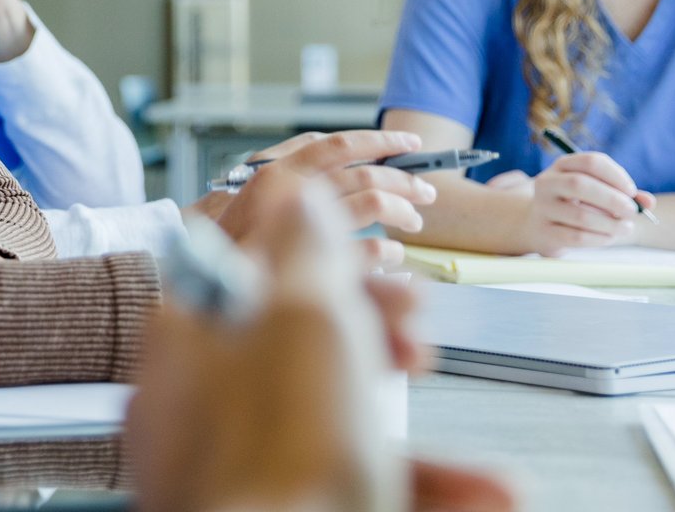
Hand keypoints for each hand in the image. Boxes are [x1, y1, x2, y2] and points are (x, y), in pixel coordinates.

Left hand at [127, 180, 514, 511]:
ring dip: (419, 436)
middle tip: (414, 338)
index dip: (321, 253)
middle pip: (298, 345)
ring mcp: (234, 472)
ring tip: (484, 461)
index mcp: (191, 333)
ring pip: (333, 425)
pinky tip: (482, 492)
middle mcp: (201, 404)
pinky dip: (417, 485)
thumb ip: (307, 244)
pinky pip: (349, 485)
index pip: (250, 262)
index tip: (375, 258)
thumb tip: (300, 192)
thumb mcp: (308, 315)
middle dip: (378, 339)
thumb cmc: (284, 452)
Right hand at [194, 129, 439, 263]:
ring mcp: (301, 224)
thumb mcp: (262, 191)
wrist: (200, 276)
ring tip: (414, 221)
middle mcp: (291, 189)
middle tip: (426, 191)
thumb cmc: (234, 235)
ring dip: (400, 211)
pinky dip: (386, 250)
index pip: (340, 144)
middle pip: (364, 174)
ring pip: (370, 204)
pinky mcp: (311, 262)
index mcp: (281, 168)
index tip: (409, 142)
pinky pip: (364, 250)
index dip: (381, 140)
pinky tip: (394, 254)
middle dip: (404, 180)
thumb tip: (347, 160)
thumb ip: (298, 170)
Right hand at [508, 152, 655, 254]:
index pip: (590, 162)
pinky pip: (576, 237)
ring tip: (626, 228)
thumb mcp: (596, 192)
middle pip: (580, 184)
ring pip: (580, 214)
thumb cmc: (576, 204)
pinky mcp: (545, 232)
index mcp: (563, 165)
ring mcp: (543, 207)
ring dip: (610, 224)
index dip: (615, 176)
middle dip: (612, 199)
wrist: (539, 225)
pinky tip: (610, 238)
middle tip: (632, 212)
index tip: (632, 191)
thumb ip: (623, 194)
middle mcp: (547, 182)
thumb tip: (648, 203)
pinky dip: (600, 239)